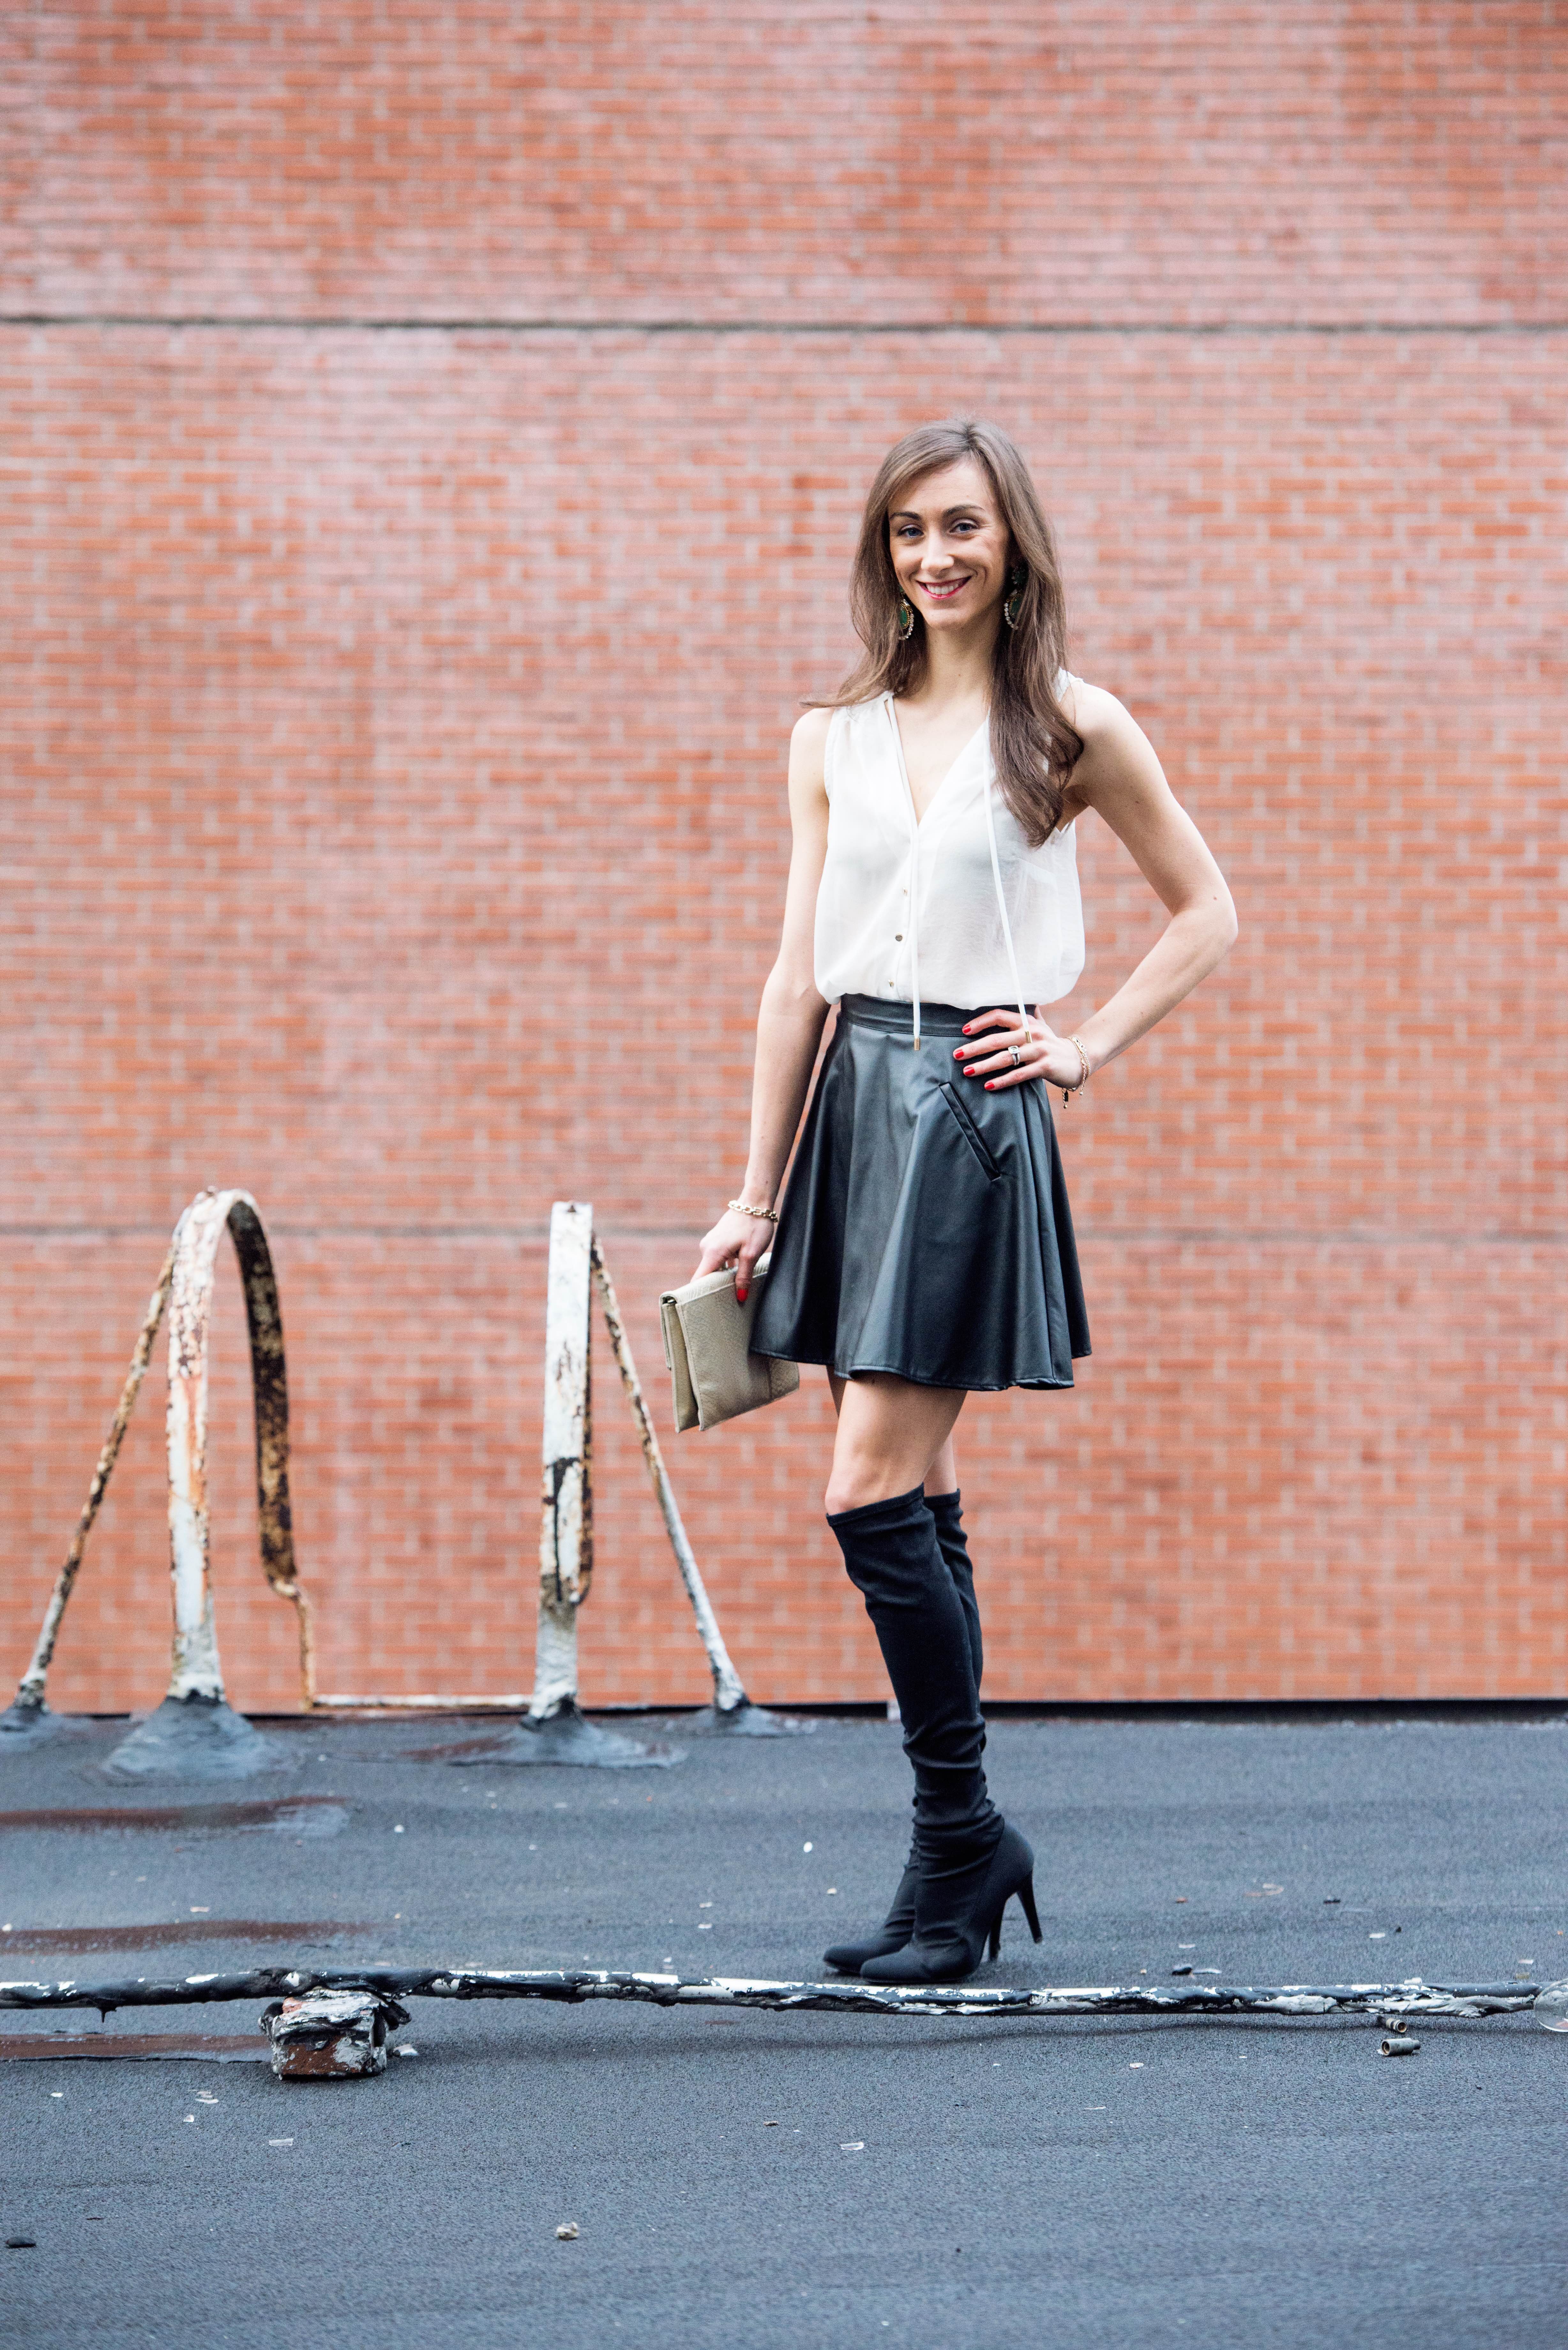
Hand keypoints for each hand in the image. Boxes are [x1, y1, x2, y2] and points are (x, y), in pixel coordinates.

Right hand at [693, 1205, 774, 1301]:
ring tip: (736, 1288)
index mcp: (712, 1253)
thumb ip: (743, 1276)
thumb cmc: (754, 1226)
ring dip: (724, 1277)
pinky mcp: (717, 1240)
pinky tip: (739, 1272)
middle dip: (716, 1288)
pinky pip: (718, 1259)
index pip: (698, 1281)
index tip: (705, 1309)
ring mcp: (711, 1243)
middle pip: (706, 1276)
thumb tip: (739, 1297)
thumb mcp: (751, 1254)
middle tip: (728, 1303)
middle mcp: (706, 1248)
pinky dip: (726, 1267)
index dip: (700, 1296)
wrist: (755, 1202)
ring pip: (714, 1267)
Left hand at [952, 1006, 1088, 1094]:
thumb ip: (1027, 1015)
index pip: (999, 1016)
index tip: (964, 1031)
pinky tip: (988, 1086)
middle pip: (998, 1039)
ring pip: (1006, 1057)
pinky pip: (1019, 1074)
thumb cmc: (1051, 1044)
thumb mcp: (1040, 1026)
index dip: (980, 1023)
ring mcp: (1039, 1050)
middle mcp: (1032, 1033)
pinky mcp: (1045, 1066)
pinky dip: (1002, 1081)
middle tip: (957, 1055)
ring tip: (967, 1072)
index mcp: (1027, 1021)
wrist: (1078, 1060)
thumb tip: (1020, 1001)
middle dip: (974, 1048)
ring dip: (984, 1066)